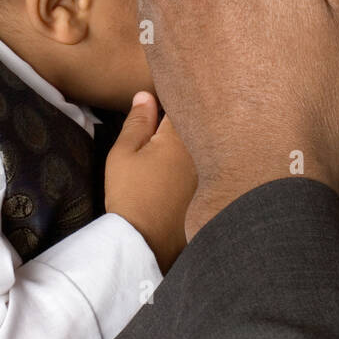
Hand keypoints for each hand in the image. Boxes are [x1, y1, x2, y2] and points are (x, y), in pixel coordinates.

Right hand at [104, 93, 197, 272]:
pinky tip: (190, 170)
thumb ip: (137, 122)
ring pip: (208, 144)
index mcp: (180, 136)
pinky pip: (213, 165)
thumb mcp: (124, 154)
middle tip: (176, 113)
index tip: (167, 97)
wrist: (148, 243)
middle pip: (201, 123)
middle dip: (192, 117)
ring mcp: (212, 171)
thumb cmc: (132, 195)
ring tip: (191, 141)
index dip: (175, 98)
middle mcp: (202, 150)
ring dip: (201, 139)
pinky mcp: (213, 190)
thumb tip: (145, 95)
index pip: (184, 104)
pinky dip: (206, 161)